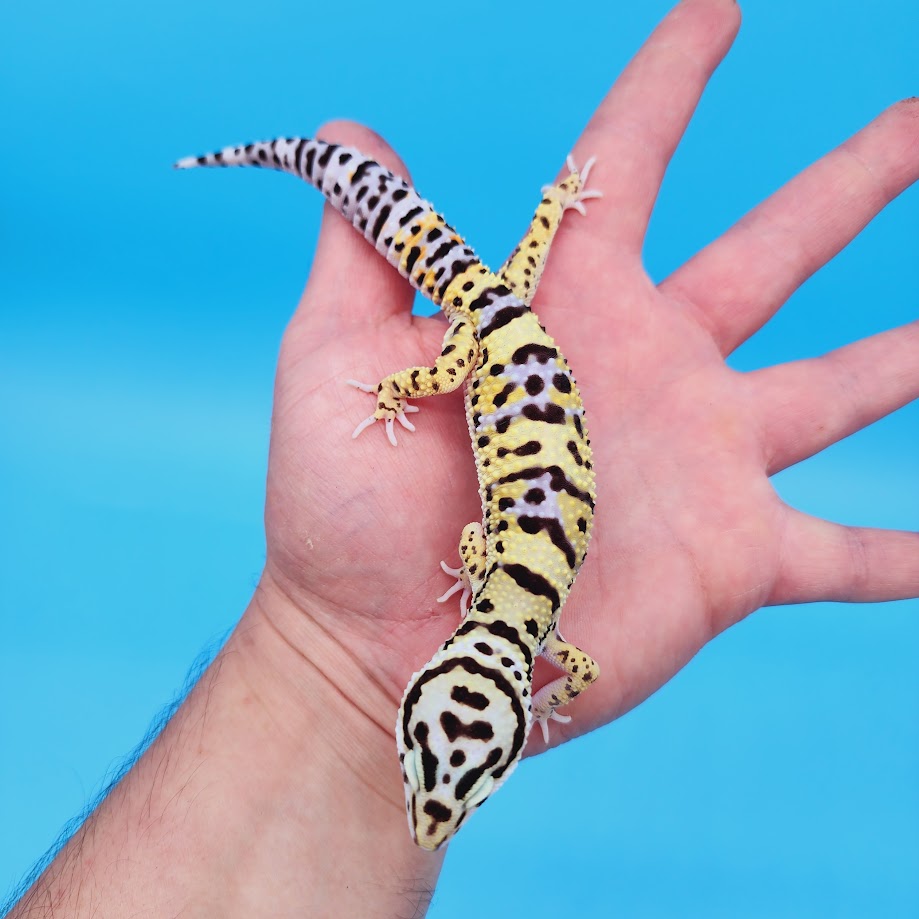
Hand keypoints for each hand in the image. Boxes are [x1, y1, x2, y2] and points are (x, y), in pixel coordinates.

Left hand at [260, 0, 918, 752]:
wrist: (376, 642)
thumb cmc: (343, 506)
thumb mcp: (340, 359)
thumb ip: (369, 249)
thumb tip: (353, 135)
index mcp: (559, 309)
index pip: (626, 168)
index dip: (668, 85)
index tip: (717, 12)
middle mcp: (646, 369)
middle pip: (772, 253)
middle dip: (850, 183)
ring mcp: (696, 462)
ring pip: (837, 390)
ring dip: (904, 359)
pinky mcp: (723, 559)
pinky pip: (839, 554)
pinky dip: (898, 558)